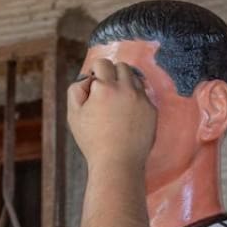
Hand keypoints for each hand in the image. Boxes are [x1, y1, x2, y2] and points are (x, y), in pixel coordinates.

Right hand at [67, 58, 155, 174]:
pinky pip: (144, 95)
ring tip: (117, 102)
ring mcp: (142, 99)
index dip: (95, 72)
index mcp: (105, 87)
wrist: (118, 163)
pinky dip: (135, 99)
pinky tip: (127, 114)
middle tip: (105, 91)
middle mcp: (126, 89)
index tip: (94, 84)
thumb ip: (76, 90)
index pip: (102, 63)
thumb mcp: (74, 115)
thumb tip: (87, 79)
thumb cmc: (93, 141)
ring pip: (135, 78)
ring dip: (125, 84)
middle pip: (121, 66)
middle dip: (112, 74)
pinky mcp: (152, 110)